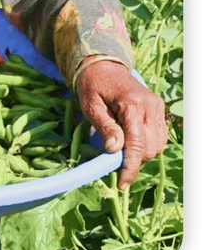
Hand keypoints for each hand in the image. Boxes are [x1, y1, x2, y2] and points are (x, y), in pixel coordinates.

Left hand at [74, 58, 166, 185]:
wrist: (103, 67)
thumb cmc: (92, 86)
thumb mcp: (90, 106)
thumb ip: (104, 126)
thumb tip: (114, 150)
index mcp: (132, 104)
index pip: (137, 143)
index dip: (130, 166)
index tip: (122, 183)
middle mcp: (150, 106)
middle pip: (150, 147)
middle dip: (134, 160)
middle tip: (115, 162)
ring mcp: (157, 107)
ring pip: (158, 144)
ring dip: (142, 154)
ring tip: (122, 151)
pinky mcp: (159, 109)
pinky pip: (159, 136)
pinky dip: (148, 146)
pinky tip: (132, 144)